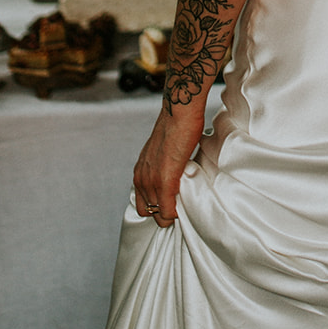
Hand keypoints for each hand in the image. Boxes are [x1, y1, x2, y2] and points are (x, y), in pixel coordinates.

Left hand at [132, 105, 204, 228]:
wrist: (179, 113)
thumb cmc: (176, 126)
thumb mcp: (161, 150)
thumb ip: (162, 164)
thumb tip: (176, 173)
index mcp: (140, 172)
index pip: (143, 203)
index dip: (159, 205)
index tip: (174, 202)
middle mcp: (141, 179)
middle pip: (149, 212)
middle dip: (165, 213)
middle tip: (181, 205)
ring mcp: (151, 181)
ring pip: (159, 215)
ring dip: (172, 213)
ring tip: (185, 204)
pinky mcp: (165, 182)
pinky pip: (168, 211)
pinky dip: (177, 213)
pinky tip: (187, 204)